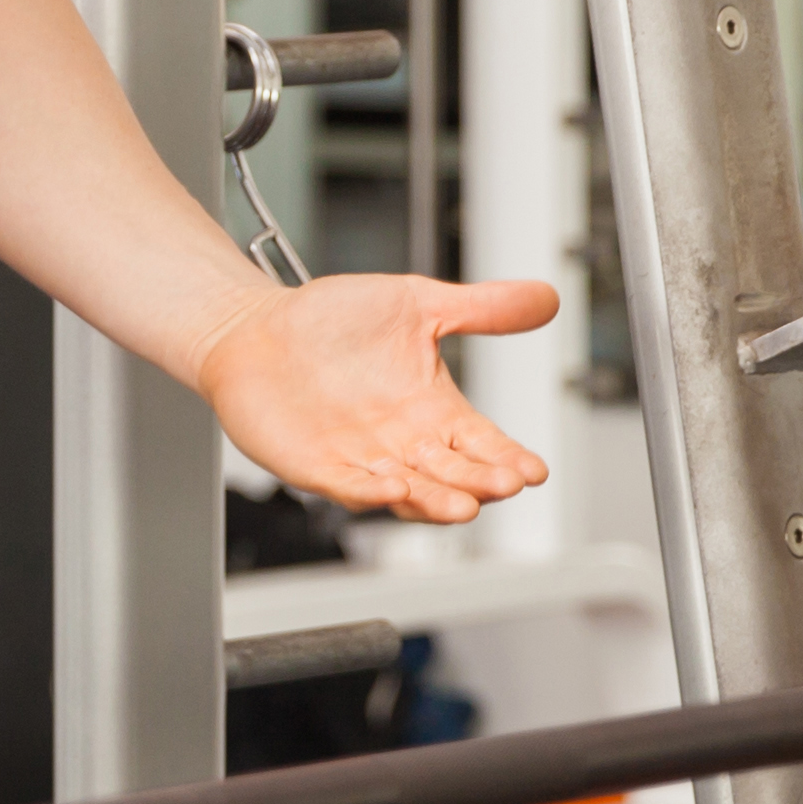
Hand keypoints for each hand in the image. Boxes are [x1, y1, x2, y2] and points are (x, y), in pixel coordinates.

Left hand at [193, 273, 560, 524]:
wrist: (255, 328)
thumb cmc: (332, 320)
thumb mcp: (418, 303)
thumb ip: (481, 308)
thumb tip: (547, 298)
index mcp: (432, 410)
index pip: (481, 443)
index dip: (508, 458)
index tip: (533, 470)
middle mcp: (402, 442)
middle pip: (453, 474)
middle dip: (481, 482)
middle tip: (507, 483)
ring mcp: (361, 459)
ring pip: (409, 491)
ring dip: (436, 500)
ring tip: (465, 505)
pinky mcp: (316, 466)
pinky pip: (348, 486)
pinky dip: (370, 491)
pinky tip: (393, 488)